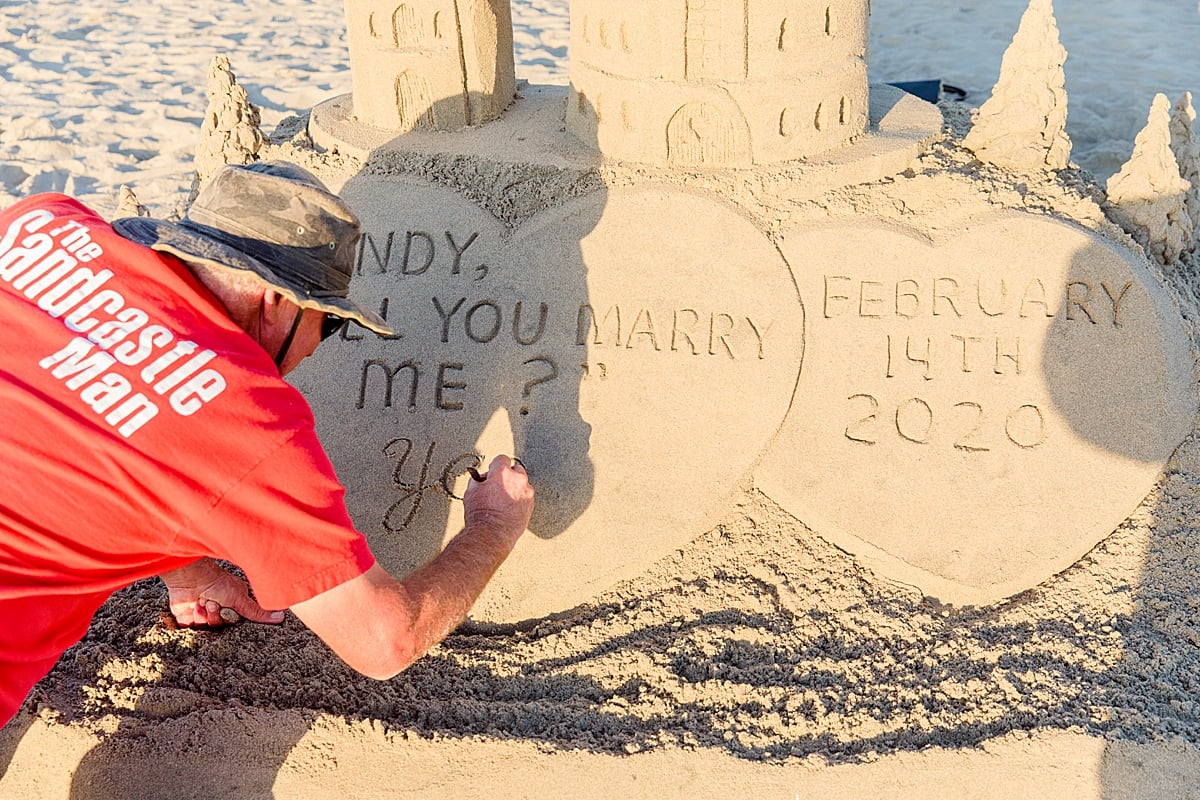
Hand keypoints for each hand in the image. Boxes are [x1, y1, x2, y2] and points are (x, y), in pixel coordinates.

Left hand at [159, 558, 284, 626]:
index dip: (231, 618)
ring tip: (203, 601)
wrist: (190, 579)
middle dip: (218, 615)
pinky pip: (195, 628)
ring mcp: (204, 614)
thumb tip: (281, 617)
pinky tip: (193, 606)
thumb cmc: (216, 583)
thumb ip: (257, 612)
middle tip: (214, 602)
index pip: (237, 622)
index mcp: (234, 604)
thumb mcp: (240, 598)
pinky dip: (194, 617)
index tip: (228, 609)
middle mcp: (220, 609)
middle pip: (223, 626)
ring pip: (208, 627)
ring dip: (206, 614)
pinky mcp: (189, 618)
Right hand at [462, 455, 534, 548]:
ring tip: (502, 500)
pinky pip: (525, 497)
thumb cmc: (480, 514)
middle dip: (506, 475)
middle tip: (496, 486)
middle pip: (515, 469)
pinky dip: (519, 500)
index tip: (491, 472)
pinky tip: (508, 508)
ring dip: (514, 488)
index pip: (501, 459)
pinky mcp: (531, 505)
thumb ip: (478, 480)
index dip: (494, 466)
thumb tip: (481, 479)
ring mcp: (526, 493)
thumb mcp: (471, 492)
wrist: (491, 533)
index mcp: (502, 473)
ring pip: (522, 484)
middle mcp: (518, 480)